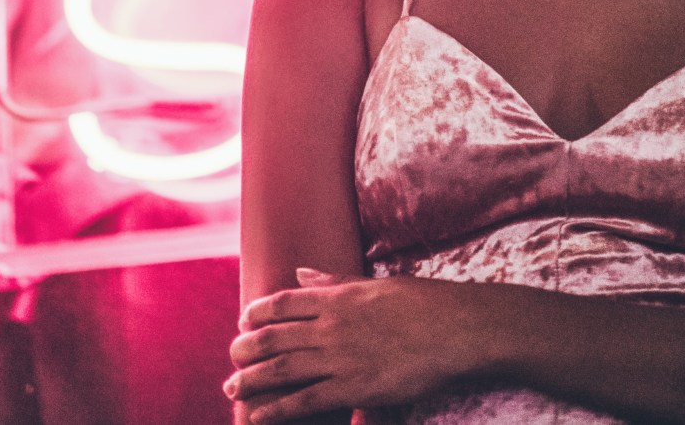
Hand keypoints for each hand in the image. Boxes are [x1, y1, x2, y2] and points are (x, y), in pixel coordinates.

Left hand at [225, 271, 483, 420]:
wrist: (453, 330)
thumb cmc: (420, 304)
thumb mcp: (375, 285)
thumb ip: (334, 282)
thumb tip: (302, 273)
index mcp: (338, 296)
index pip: (284, 302)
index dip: (258, 312)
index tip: (244, 320)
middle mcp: (332, 325)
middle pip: (276, 336)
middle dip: (247, 348)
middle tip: (231, 358)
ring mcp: (340, 356)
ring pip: (283, 368)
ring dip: (252, 379)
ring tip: (232, 387)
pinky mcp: (352, 387)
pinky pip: (304, 399)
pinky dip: (277, 408)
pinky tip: (257, 415)